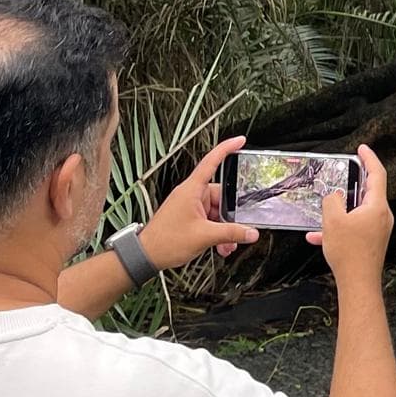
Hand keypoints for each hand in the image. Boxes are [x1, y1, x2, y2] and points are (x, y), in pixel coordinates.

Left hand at [137, 136, 261, 272]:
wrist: (146, 255)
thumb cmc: (164, 241)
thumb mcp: (204, 236)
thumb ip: (231, 233)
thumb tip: (250, 232)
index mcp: (192, 190)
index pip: (211, 161)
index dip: (227, 148)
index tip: (240, 141)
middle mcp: (190, 195)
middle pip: (221, 195)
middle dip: (232, 214)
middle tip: (240, 226)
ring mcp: (189, 206)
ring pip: (217, 211)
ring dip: (225, 227)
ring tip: (227, 243)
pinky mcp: (188, 217)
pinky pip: (210, 220)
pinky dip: (217, 231)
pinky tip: (220, 245)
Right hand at [309, 145, 391, 291]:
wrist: (358, 285)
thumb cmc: (349, 253)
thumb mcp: (333, 221)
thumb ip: (332, 201)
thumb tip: (334, 196)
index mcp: (377, 206)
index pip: (377, 174)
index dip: (369, 158)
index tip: (362, 149)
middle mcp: (382, 216)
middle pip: (369, 192)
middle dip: (353, 184)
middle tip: (344, 173)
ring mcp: (378, 230)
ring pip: (358, 212)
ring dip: (341, 210)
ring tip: (324, 211)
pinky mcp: (372, 242)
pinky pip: (354, 228)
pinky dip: (339, 228)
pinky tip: (317, 237)